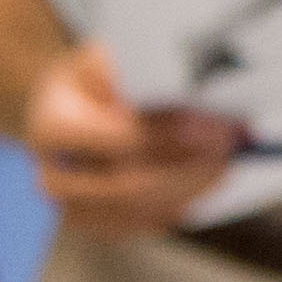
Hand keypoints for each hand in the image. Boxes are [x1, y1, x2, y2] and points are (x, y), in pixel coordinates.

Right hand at [18, 43, 241, 235]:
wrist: (61, 107)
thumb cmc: (90, 80)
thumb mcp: (104, 58)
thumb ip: (135, 73)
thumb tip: (189, 91)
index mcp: (52, 127)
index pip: (117, 140)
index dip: (169, 136)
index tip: (211, 125)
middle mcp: (55, 174)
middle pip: (130, 184)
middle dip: (189, 166)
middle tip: (230, 143)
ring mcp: (73, 207)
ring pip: (143, 209)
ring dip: (193, 185)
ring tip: (227, 157)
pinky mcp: (98, 223)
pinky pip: (147, 222)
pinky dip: (185, 201)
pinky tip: (209, 177)